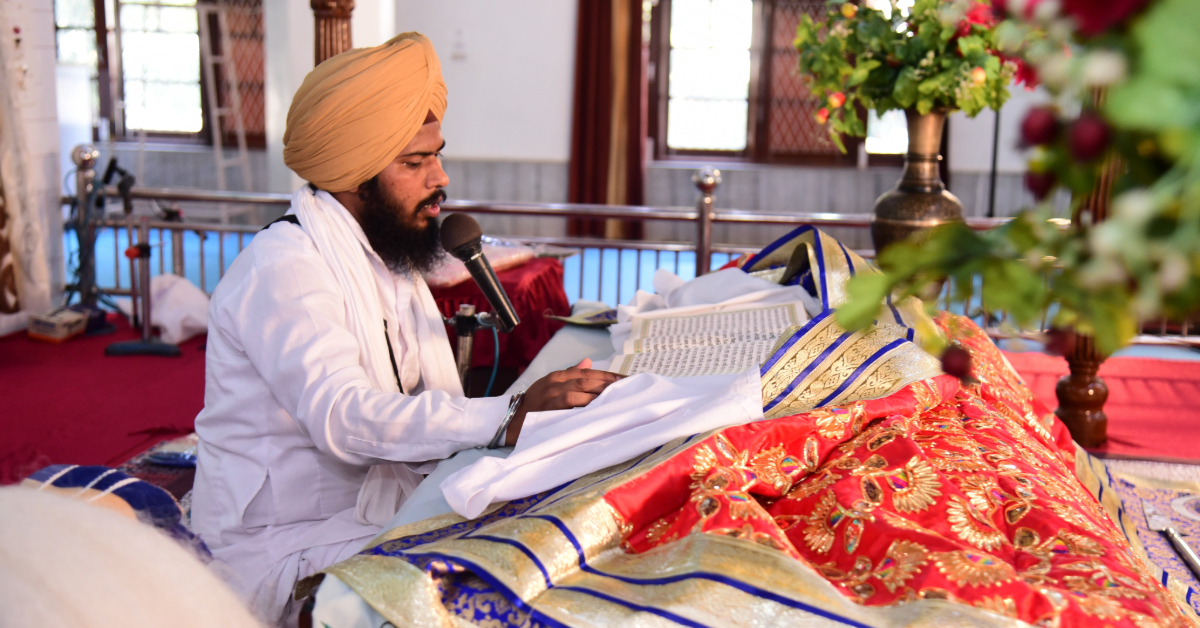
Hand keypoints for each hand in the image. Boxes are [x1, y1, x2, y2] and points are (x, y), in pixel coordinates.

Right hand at [505, 358, 623, 445]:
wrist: (509, 419)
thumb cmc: (533, 404)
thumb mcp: (549, 385)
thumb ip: (570, 373)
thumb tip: (588, 361)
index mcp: (557, 376)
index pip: (587, 372)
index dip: (607, 375)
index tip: (625, 379)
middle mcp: (556, 382)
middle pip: (588, 379)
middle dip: (609, 383)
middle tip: (629, 387)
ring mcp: (552, 395)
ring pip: (582, 389)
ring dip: (601, 393)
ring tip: (619, 397)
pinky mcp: (550, 408)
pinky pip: (572, 403)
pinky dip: (587, 403)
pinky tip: (600, 407)